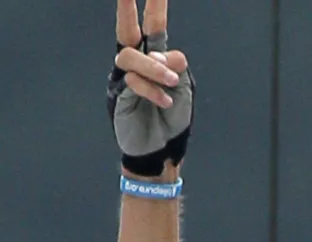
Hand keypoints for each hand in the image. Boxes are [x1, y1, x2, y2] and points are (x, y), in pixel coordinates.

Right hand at [107, 0, 194, 180]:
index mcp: (156, 58)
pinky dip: (151, 90)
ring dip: (154, 68)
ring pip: (131, 57)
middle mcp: (137, 64)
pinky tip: (165, 101)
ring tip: (172, 82)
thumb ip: (176, 68)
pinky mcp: (118, 94)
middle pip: (127, 32)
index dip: (154, 6)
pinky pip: (132, 82)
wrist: (162, 149)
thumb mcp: (184, 88)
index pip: (154, 27)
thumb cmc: (174, 118)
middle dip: (126, 11)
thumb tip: (164, 54)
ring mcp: (124, 78)